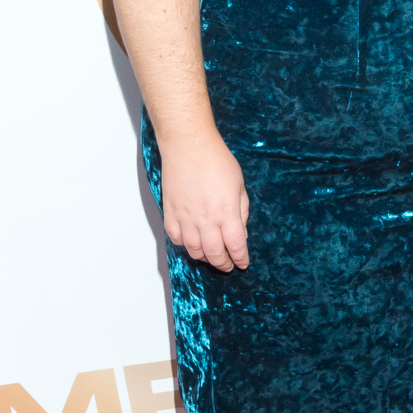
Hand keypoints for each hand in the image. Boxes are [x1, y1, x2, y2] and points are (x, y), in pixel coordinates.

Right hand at [159, 128, 249, 268]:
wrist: (189, 146)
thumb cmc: (216, 161)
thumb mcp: (239, 185)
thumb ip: (241, 210)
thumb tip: (241, 231)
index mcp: (227, 212)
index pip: (236, 246)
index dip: (240, 258)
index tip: (242, 263)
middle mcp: (206, 219)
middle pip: (215, 254)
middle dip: (223, 264)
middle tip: (227, 266)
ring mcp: (186, 218)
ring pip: (194, 250)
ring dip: (204, 258)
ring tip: (211, 257)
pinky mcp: (171, 213)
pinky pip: (176, 238)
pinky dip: (184, 245)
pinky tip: (191, 243)